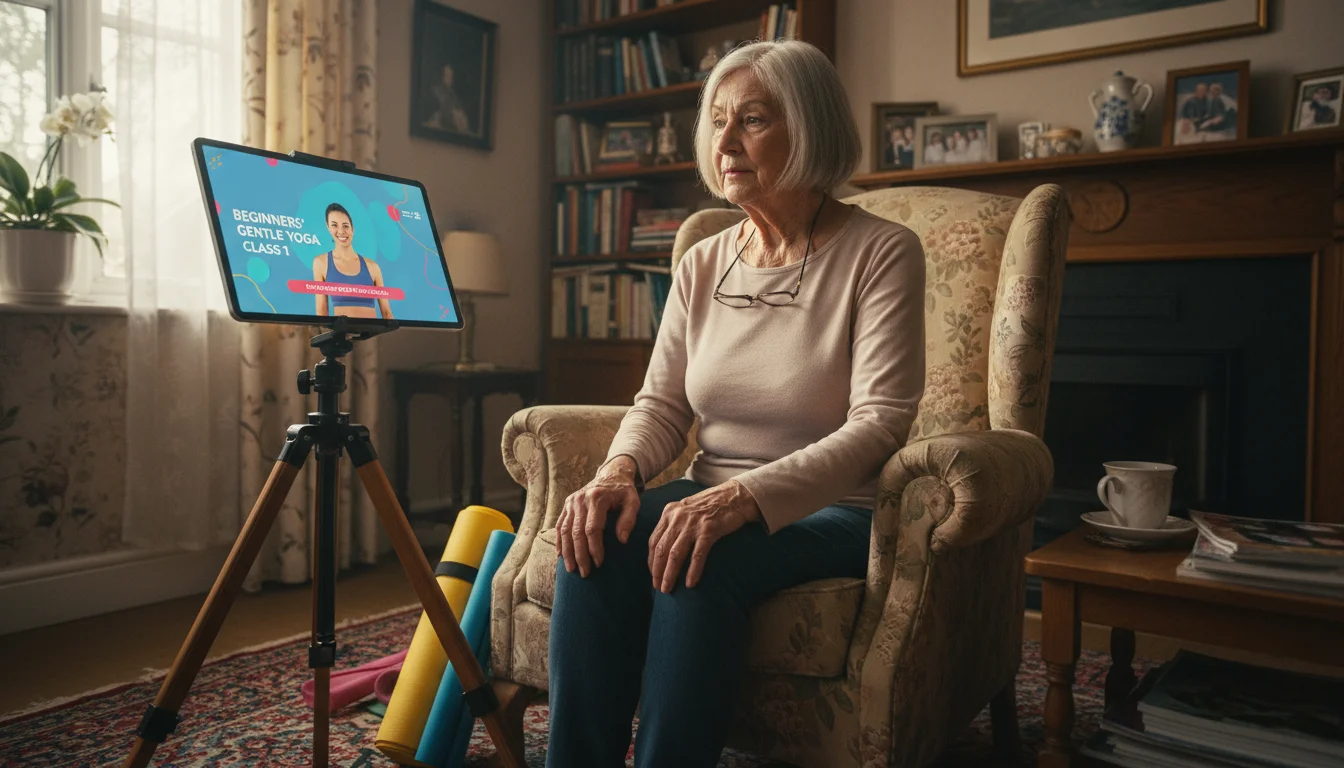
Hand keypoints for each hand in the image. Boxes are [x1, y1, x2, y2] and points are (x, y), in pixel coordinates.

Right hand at [557, 455, 640, 577]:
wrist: (610, 474)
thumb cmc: (624, 491)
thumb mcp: (633, 501)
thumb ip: (629, 519)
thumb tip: (622, 540)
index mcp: (597, 498)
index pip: (592, 528)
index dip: (595, 548)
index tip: (599, 563)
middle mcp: (580, 500)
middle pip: (576, 532)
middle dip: (580, 555)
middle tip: (585, 573)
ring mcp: (571, 502)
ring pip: (564, 531)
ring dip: (567, 552)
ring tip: (571, 569)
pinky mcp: (566, 505)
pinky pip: (559, 525)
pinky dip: (559, 541)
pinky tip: (561, 556)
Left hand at [648, 479, 760, 592]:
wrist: (735, 496)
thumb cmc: (711, 506)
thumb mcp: (686, 509)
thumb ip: (674, 523)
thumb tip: (665, 547)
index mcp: (669, 513)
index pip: (654, 541)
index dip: (651, 561)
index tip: (653, 575)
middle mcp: (678, 517)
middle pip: (662, 549)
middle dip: (657, 571)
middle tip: (658, 588)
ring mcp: (693, 523)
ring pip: (675, 554)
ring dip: (670, 574)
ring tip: (668, 589)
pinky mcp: (709, 529)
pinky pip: (697, 554)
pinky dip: (692, 571)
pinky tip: (690, 583)